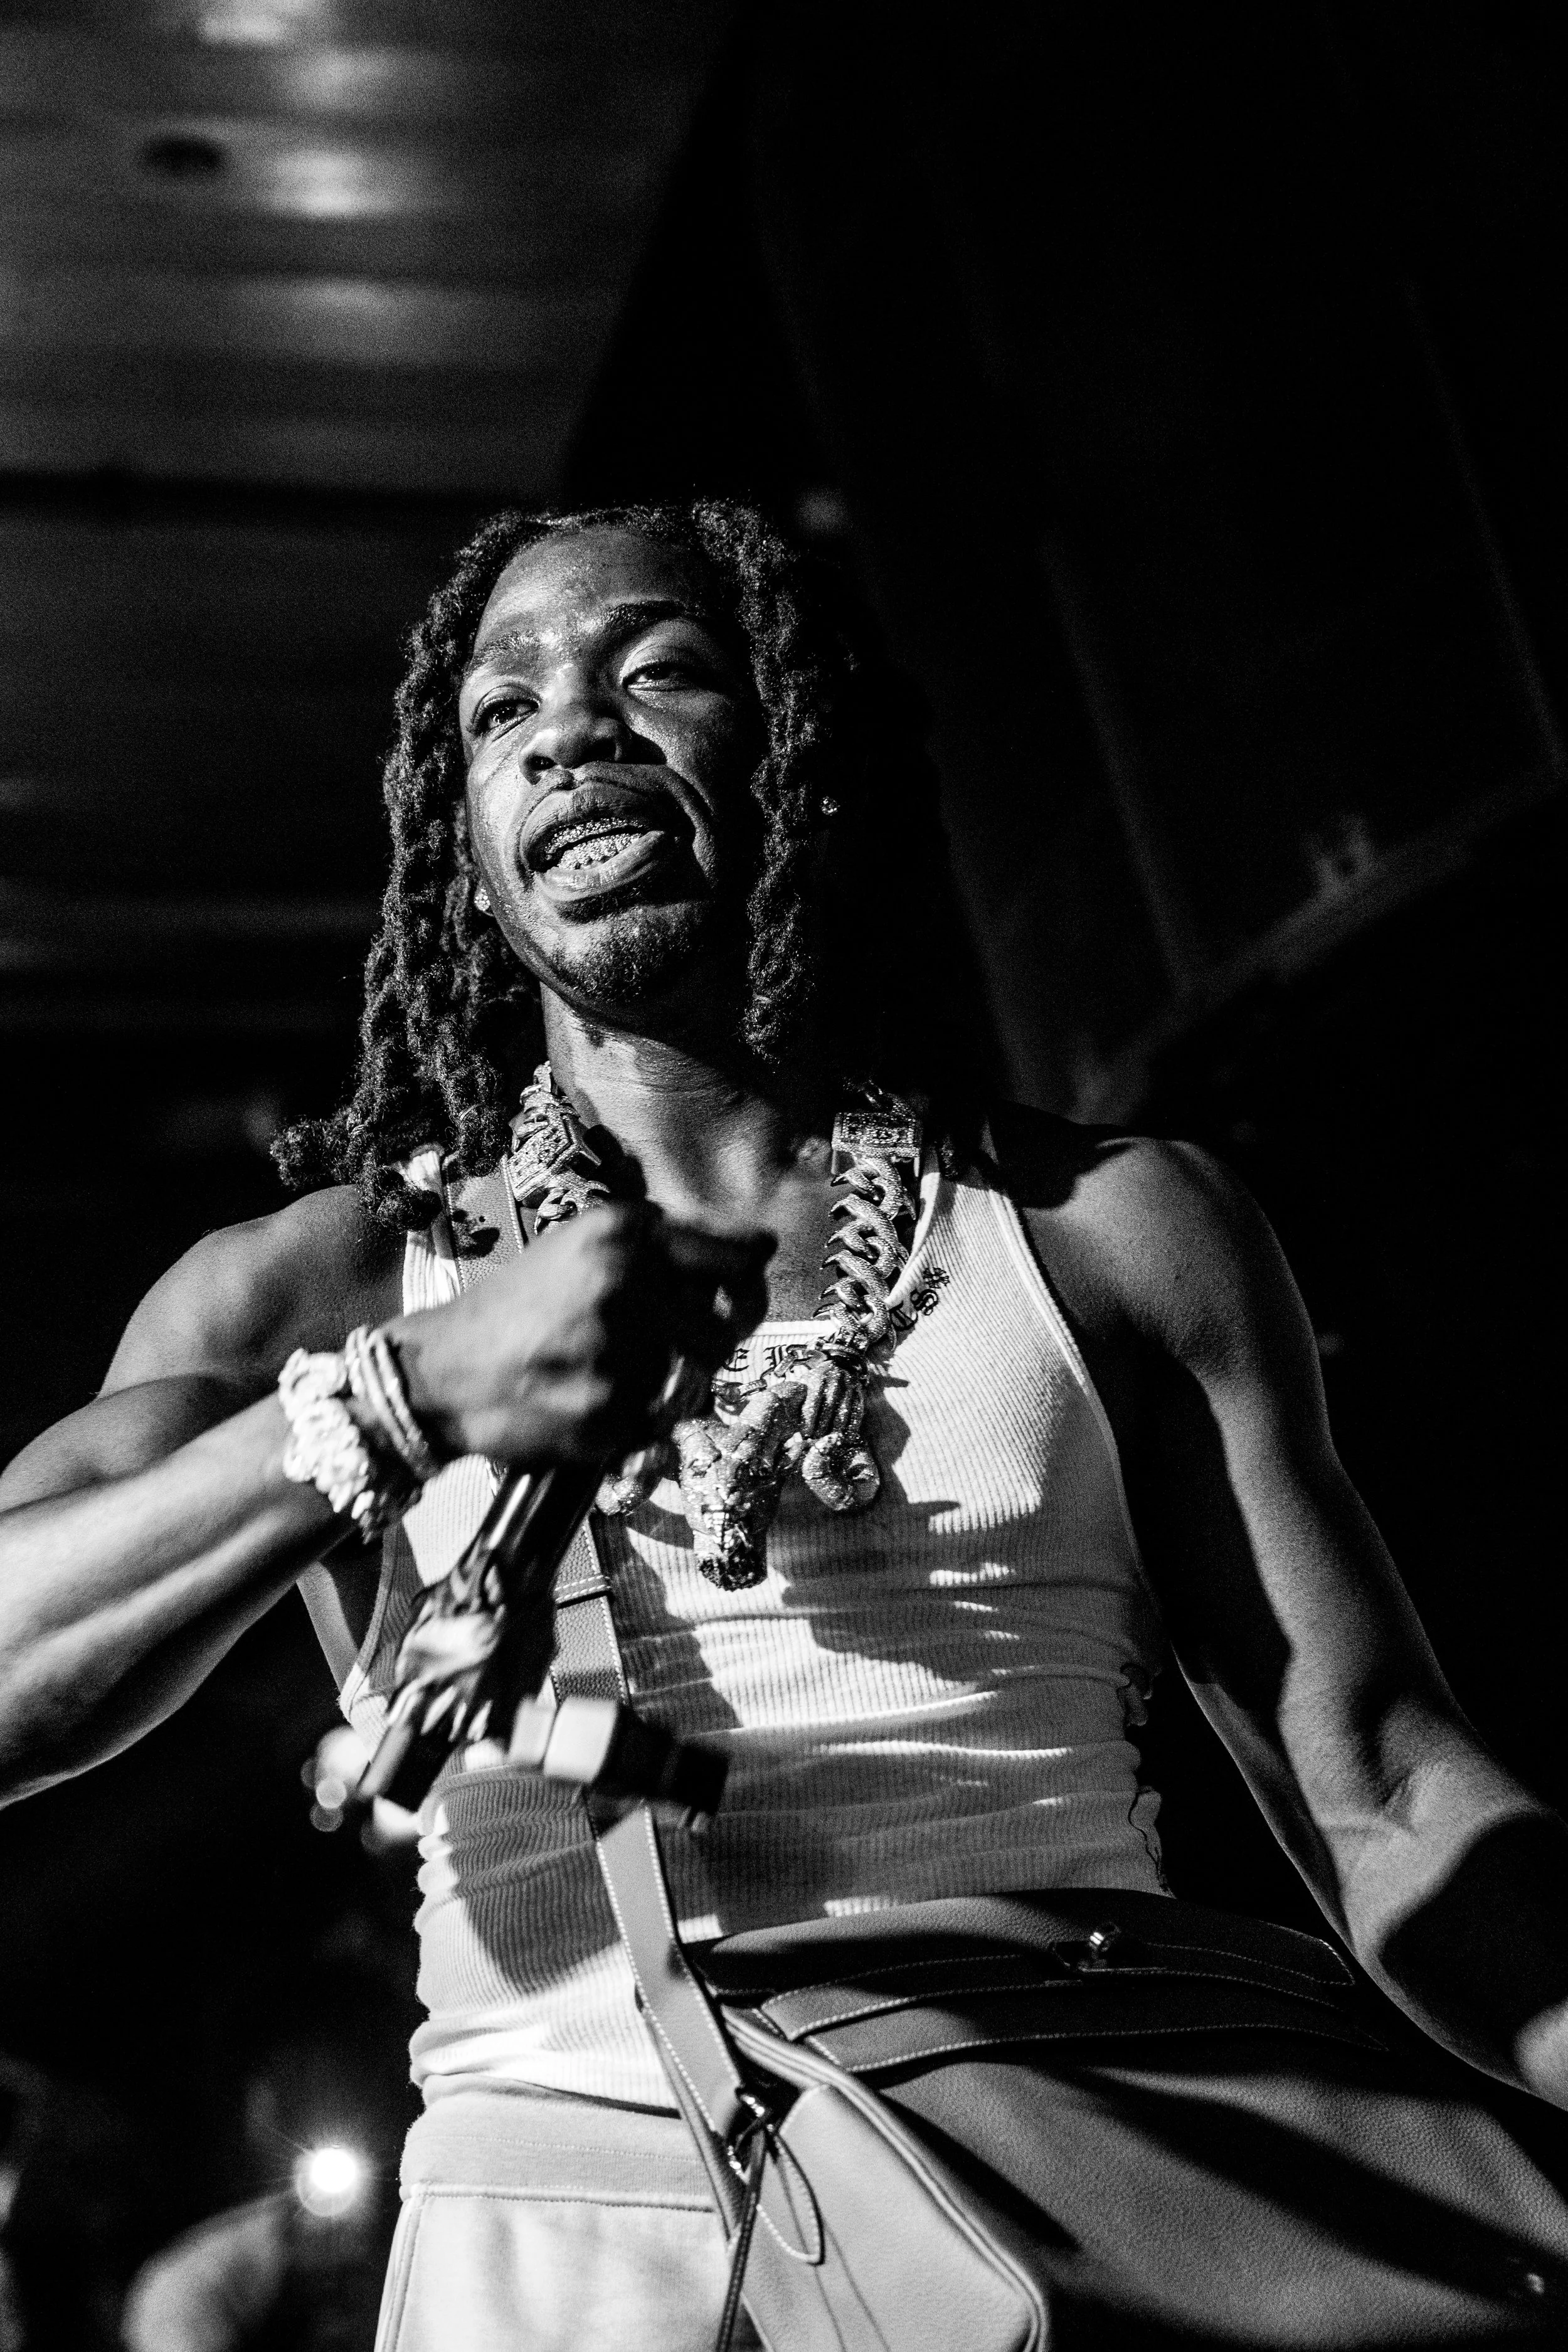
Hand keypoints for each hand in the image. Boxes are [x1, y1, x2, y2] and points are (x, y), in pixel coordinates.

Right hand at [388, 1204, 772, 1467]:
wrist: (441, 1373)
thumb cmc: (519, 1309)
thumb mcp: (584, 1249)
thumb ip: (666, 1247)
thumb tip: (762, 1248)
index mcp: (622, 1230)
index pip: (737, 1258)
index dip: (747, 1285)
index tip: (740, 1297)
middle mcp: (624, 1279)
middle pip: (723, 1330)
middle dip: (700, 1348)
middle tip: (652, 1348)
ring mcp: (616, 1347)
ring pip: (692, 1383)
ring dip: (662, 1389)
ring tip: (602, 1373)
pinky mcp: (606, 1409)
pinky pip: (657, 1425)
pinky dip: (631, 1424)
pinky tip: (584, 1402)